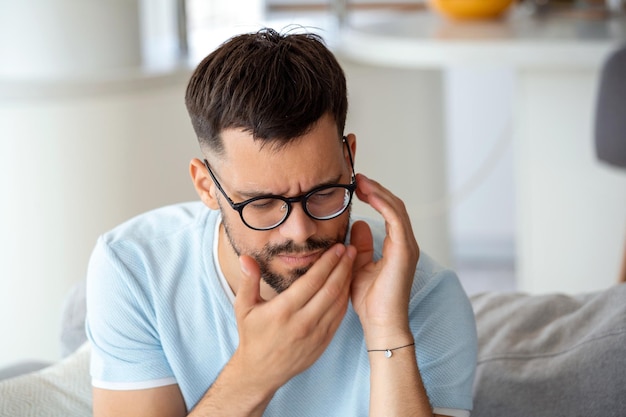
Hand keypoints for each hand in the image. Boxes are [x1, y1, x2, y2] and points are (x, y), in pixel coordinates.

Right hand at [232, 243, 355, 395]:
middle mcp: (302, 322)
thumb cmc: (252, 336)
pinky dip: (345, 298)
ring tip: (352, 262)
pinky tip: (347, 285)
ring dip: (347, 280)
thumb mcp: (244, 308)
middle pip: (330, 289)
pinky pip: (339, 316)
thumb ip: (248, 281)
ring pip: (338, 302)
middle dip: (342, 266)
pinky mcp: (324, 342)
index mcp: (283, 311)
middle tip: (350, 249)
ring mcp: (315, 333)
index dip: (327, 262)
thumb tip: (245, 258)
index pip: (312, 281)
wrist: (261, 372)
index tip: (337, 248)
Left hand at [350, 174, 419, 345]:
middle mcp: (406, 243)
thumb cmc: (371, 301)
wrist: (381, 324)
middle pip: (395, 206)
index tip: (356, 186)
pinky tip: (368, 195)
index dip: (374, 196)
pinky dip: (383, 204)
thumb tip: (357, 223)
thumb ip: (360, 245)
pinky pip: (396, 220)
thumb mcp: (359, 266)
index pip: (389, 213)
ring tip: (360, 181)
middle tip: (357, 177)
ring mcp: (407, 247)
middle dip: (376, 189)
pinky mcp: (404, 251)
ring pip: (396, 209)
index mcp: (397, 246)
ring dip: (378, 192)